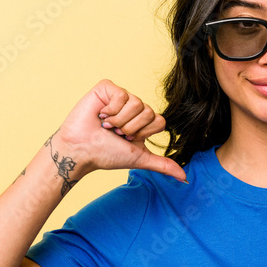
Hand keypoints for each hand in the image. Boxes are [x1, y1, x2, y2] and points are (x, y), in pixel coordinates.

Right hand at [54, 79, 185, 181]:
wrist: (81, 150)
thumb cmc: (106, 154)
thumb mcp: (139, 159)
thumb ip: (162, 165)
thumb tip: (184, 178)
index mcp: (143, 121)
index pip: (160, 121)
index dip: (144, 133)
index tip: (128, 140)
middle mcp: (134, 107)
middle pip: (149, 112)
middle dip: (130, 128)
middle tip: (115, 133)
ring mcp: (121, 96)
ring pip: (137, 103)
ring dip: (119, 121)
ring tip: (106, 125)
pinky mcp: (107, 88)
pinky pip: (122, 95)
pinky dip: (111, 110)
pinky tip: (100, 115)